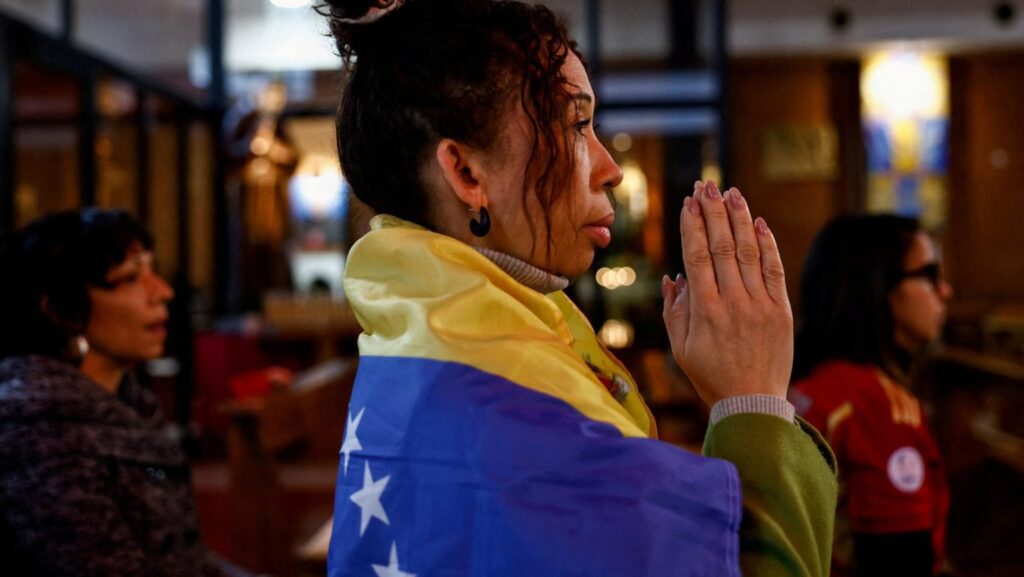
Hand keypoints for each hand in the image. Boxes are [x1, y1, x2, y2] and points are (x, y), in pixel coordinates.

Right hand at [661, 181, 792, 406]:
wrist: (753, 403)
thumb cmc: (711, 376)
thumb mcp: (682, 348)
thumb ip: (676, 311)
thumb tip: (675, 277)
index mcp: (705, 311)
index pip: (697, 256)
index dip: (692, 226)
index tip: (688, 202)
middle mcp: (733, 303)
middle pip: (722, 246)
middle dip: (713, 212)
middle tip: (707, 186)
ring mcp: (760, 305)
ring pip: (749, 252)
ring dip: (739, 219)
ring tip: (731, 193)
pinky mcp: (781, 311)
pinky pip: (774, 270)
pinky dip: (767, 244)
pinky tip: (758, 222)